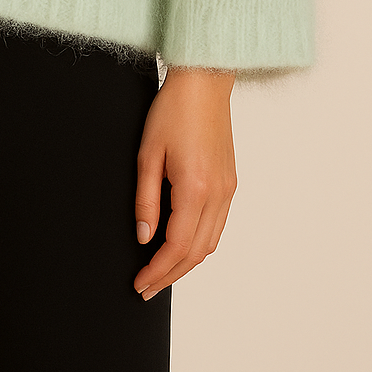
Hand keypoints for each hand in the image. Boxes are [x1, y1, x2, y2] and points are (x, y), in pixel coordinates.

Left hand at [133, 66, 236, 300]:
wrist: (204, 83)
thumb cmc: (173, 111)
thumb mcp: (147, 154)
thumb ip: (145, 200)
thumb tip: (144, 237)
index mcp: (195, 189)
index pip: (176, 246)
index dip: (157, 270)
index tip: (140, 283)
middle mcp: (218, 195)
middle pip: (195, 253)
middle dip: (170, 275)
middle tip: (147, 288)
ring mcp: (228, 190)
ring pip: (210, 244)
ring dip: (186, 264)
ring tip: (162, 272)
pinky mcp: (231, 183)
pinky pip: (218, 227)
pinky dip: (200, 244)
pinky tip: (183, 245)